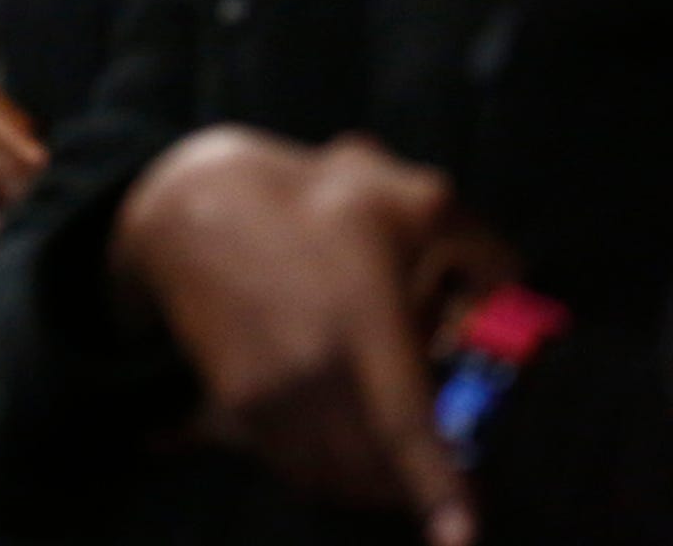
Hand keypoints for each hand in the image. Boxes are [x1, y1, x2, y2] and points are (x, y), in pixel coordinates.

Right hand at [113, 128, 516, 545]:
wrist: (191, 209)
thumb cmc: (308, 198)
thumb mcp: (407, 198)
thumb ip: (482, 251)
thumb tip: (520, 309)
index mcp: (361, 320)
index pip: (405, 427)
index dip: (437, 489)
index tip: (462, 536)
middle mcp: (311, 369)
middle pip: (378, 471)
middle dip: (417, 480)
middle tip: (441, 456)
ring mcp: (269, 392)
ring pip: (335, 479)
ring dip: (375, 484)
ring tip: (396, 454)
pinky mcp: (239, 404)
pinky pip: (297, 468)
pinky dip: (331, 474)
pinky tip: (351, 443)